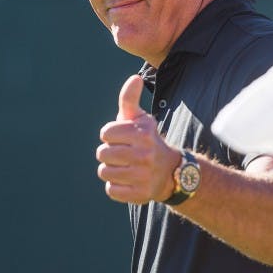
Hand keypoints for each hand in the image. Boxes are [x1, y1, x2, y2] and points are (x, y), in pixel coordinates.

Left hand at [97, 75, 179, 203]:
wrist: (170, 172)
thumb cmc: (147, 141)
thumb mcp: (141, 119)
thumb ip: (130, 99)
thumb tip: (134, 78)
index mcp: (142, 134)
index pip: (106, 133)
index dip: (110, 135)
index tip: (122, 139)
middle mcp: (144, 155)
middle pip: (102, 153)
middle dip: (109, 153)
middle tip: (123, 155)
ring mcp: (142, 176)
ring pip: (104, 172)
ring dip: (110, 170)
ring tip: (124, 167)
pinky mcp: (139, 194)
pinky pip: (111, 190)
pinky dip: (116, 186)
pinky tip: (128, 180)